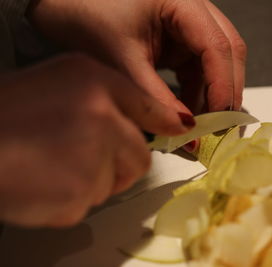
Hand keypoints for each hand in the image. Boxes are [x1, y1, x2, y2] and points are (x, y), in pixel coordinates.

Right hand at [0, 54, 193, 226]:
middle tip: (82, 157)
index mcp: (94, 82)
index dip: (165, 122)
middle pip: (139, 158)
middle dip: (118, 164)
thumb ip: (109, 94)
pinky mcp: (76, 195)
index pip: (149, 108)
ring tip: (52, 164)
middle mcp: (100, 116)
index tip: (178, 129)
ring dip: (89, 181)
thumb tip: (163, 121)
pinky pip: (88, 203)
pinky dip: (68, 199)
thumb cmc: (7, 111)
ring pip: (114, 183)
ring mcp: (91, 158)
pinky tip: (42, 181)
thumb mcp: (62, 80)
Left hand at [29, 0, 245, 113]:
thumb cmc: (88, 18)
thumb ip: (155, 96)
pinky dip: (197, 92)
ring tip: (202, 125)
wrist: (66, 6)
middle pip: (228, 51)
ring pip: (217, 63)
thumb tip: (185, 129)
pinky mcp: (180, 42)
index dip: (223, 84)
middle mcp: (193, 11)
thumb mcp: (122, 60)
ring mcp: (189, 27)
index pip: (217, 45)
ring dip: (212, 95)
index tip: (218, 119)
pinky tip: (188, 112)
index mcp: (181, 2)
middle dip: (226, 90)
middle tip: (221, 127)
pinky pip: (199, 69)